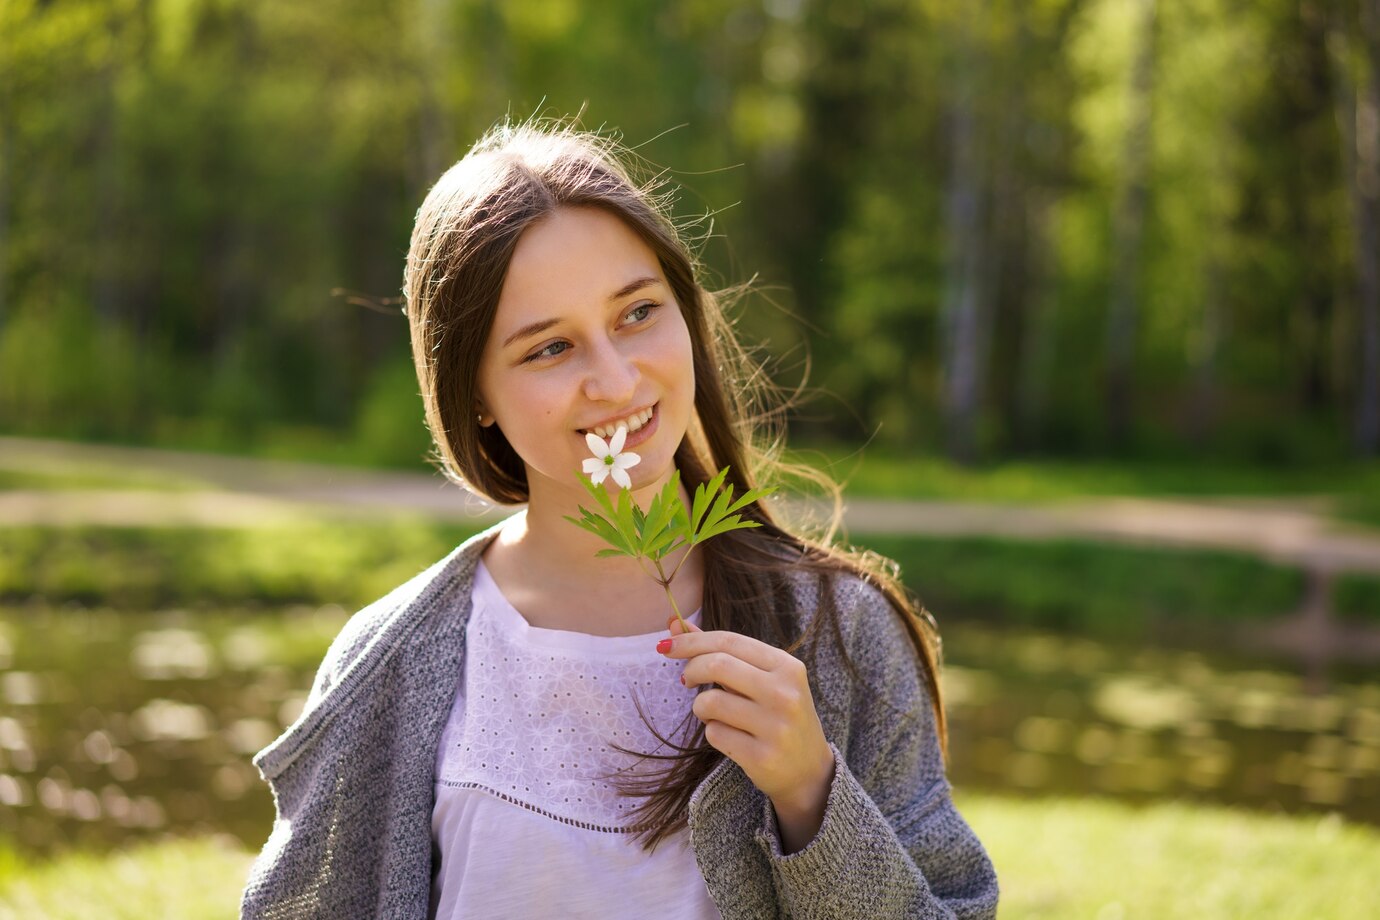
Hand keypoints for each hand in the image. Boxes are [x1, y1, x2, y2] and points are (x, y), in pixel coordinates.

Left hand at [659, 616, 835, 853]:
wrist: (809, 771)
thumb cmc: (778, 715)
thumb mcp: (762, 679)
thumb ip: (721, 652)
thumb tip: (675, 624)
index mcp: (788, 667)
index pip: (730, 641)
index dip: (692, 640)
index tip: (667, 646)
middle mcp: (785, 694)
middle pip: (717, 665)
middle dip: (692, 670)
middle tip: (686, 681)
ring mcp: (776, 727)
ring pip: (710, 702)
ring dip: (700, 707)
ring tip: (712, 714)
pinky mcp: (762, 757)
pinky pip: (714, 734)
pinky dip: (712, 732)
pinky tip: (728, 736)